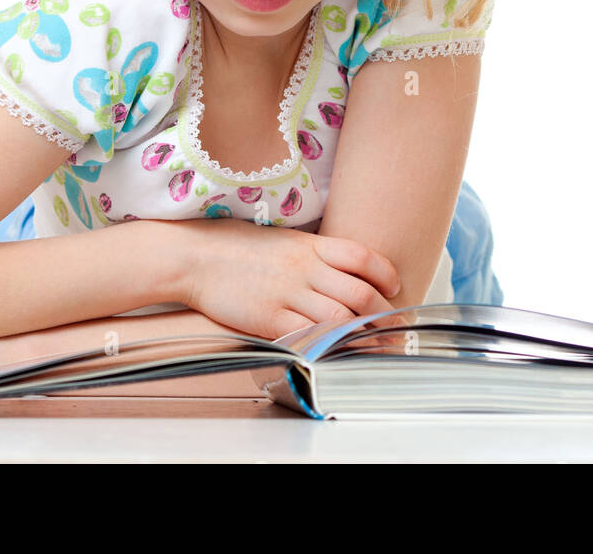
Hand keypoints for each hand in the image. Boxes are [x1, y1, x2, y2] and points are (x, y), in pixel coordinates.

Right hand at [174, 220, 407, 339]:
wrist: (195, 257)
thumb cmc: (234, 246)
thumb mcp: (281, 239)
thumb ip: (312, 253)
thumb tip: (340, 270)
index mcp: (309, 245)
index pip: (362, 255)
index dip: (386, 272)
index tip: (395, 286)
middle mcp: (304, 268)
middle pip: (361, 292)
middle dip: (386, 314)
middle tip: (397, 328)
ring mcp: (287, 294)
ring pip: (341, 317)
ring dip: (365, 334)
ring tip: (376, 345)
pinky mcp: (269, 318)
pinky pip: (309, 336)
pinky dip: (328, 346)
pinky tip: (339, 352)